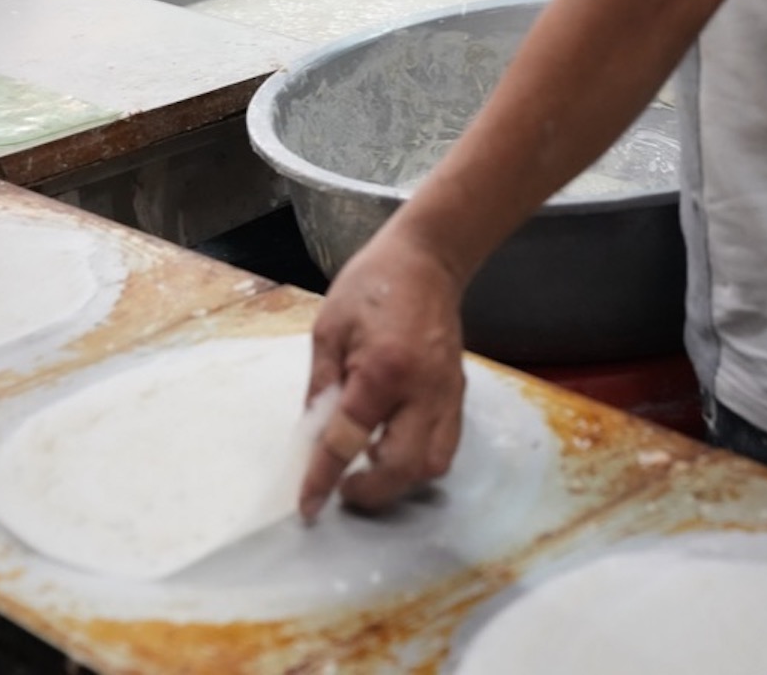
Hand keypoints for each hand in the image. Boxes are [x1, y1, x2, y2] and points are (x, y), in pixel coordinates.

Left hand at [299, 226, 466, 519]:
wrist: (427, 260)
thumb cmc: (371, 286)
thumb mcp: (329, 329)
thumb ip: (322, 386)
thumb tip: (313, 436)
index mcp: (382, 370)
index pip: (349, 440)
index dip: (323, 478)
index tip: (308, 507)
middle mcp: (422, 390)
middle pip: (403, 468)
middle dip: (371, 491)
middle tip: (344, 486)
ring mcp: (447, 394)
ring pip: (433, 465)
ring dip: (400, 480)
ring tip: (371, 467)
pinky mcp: (458, 392)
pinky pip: (445, 445)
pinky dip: (420, 460)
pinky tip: (395, 447)